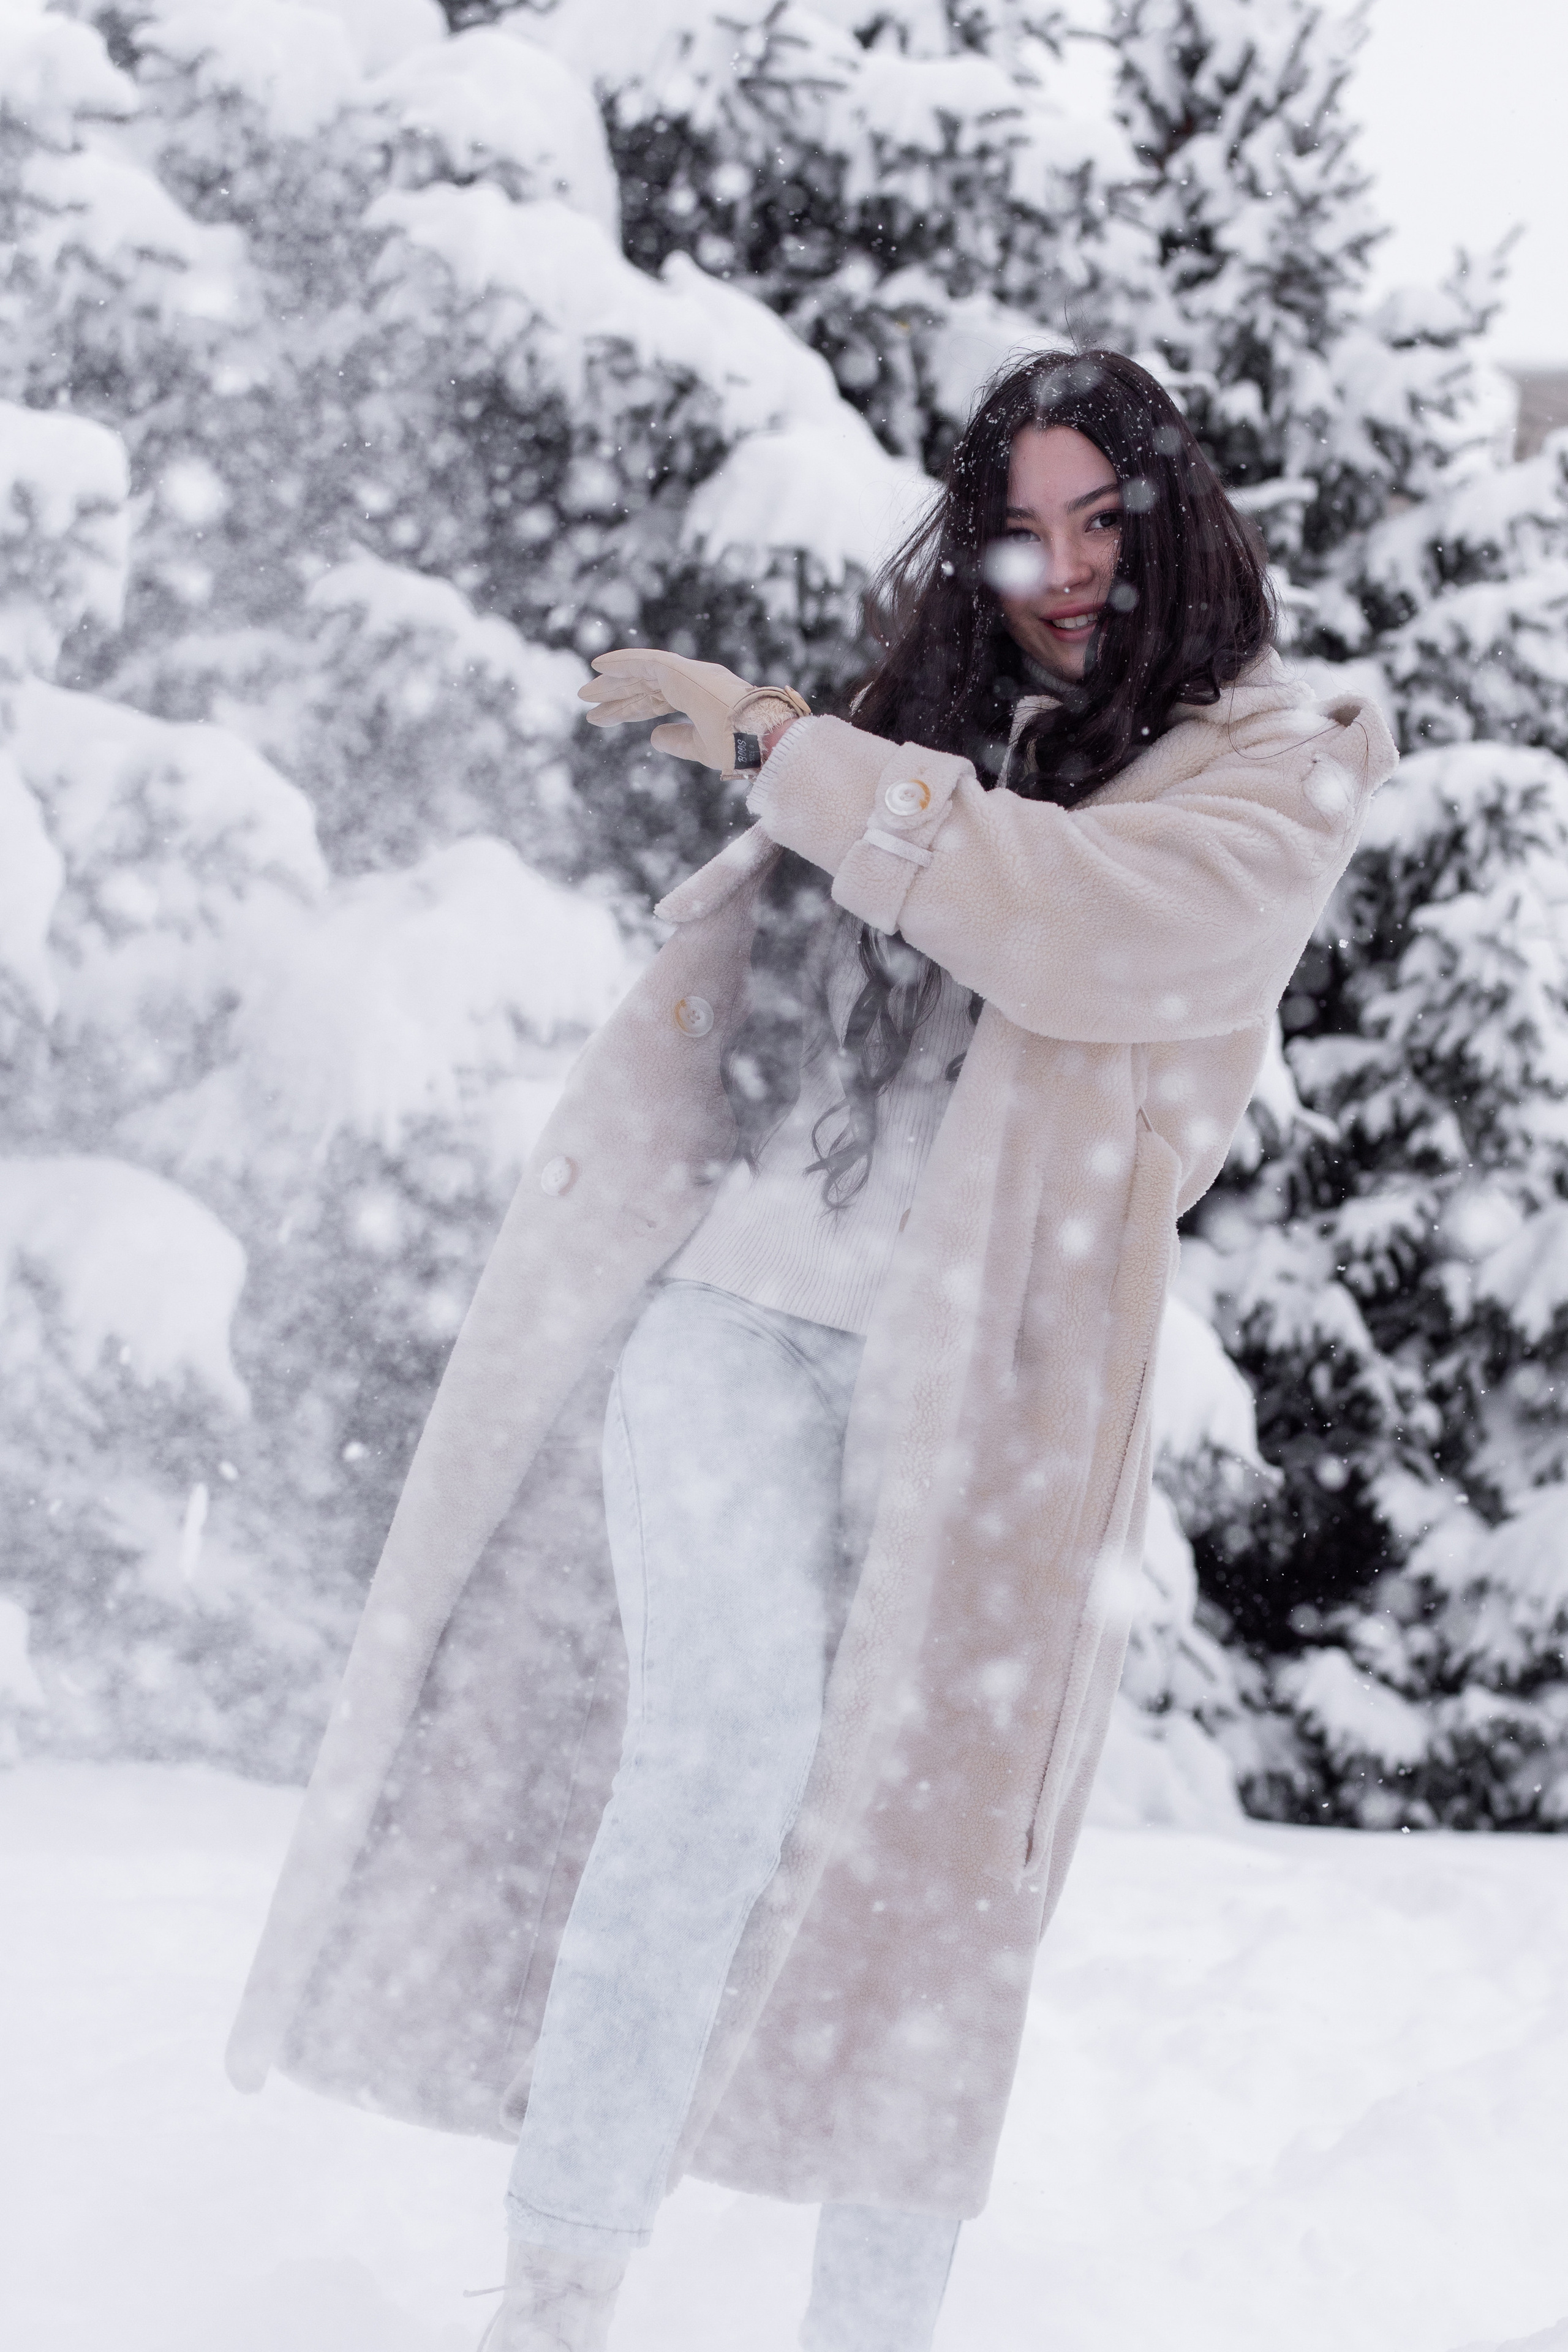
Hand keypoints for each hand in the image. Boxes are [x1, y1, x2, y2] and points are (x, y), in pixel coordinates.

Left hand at [579, 649, 754, 771]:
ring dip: (613, 682)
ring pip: (643, 675)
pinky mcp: (685, 673)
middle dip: (616, 693)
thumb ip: (679, 740)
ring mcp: (690, 675)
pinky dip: (623, 661)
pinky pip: (648, 662)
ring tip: (584, 692)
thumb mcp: (703, 749)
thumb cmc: (742, 749)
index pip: (657, 700)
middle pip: (646, 686)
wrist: (763, 743)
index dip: (630, 708)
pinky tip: (599, 665)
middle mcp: (695, 682)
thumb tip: (654, 736)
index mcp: (700, 699)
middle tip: (586, 700)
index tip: (602, 717)